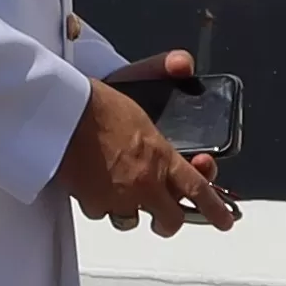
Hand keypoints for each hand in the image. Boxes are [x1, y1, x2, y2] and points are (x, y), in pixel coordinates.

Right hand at [50, 60, 236, 233]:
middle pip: (170, 219)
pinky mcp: (91, 202)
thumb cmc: (97, 103)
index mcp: (162, 158)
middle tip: (166, 218)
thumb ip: (165, 78)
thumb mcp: (138, 88)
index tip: (225, 221)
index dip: (215, 210)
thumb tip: (184, 63)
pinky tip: (96, 187)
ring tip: (123, 196)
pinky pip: (101, 212)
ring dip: (130, 211)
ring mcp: (118, 197)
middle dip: (170, 222)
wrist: (60, 115)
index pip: (199, 191)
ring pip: (131, 220)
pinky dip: (100, 204)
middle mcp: (145, 183)